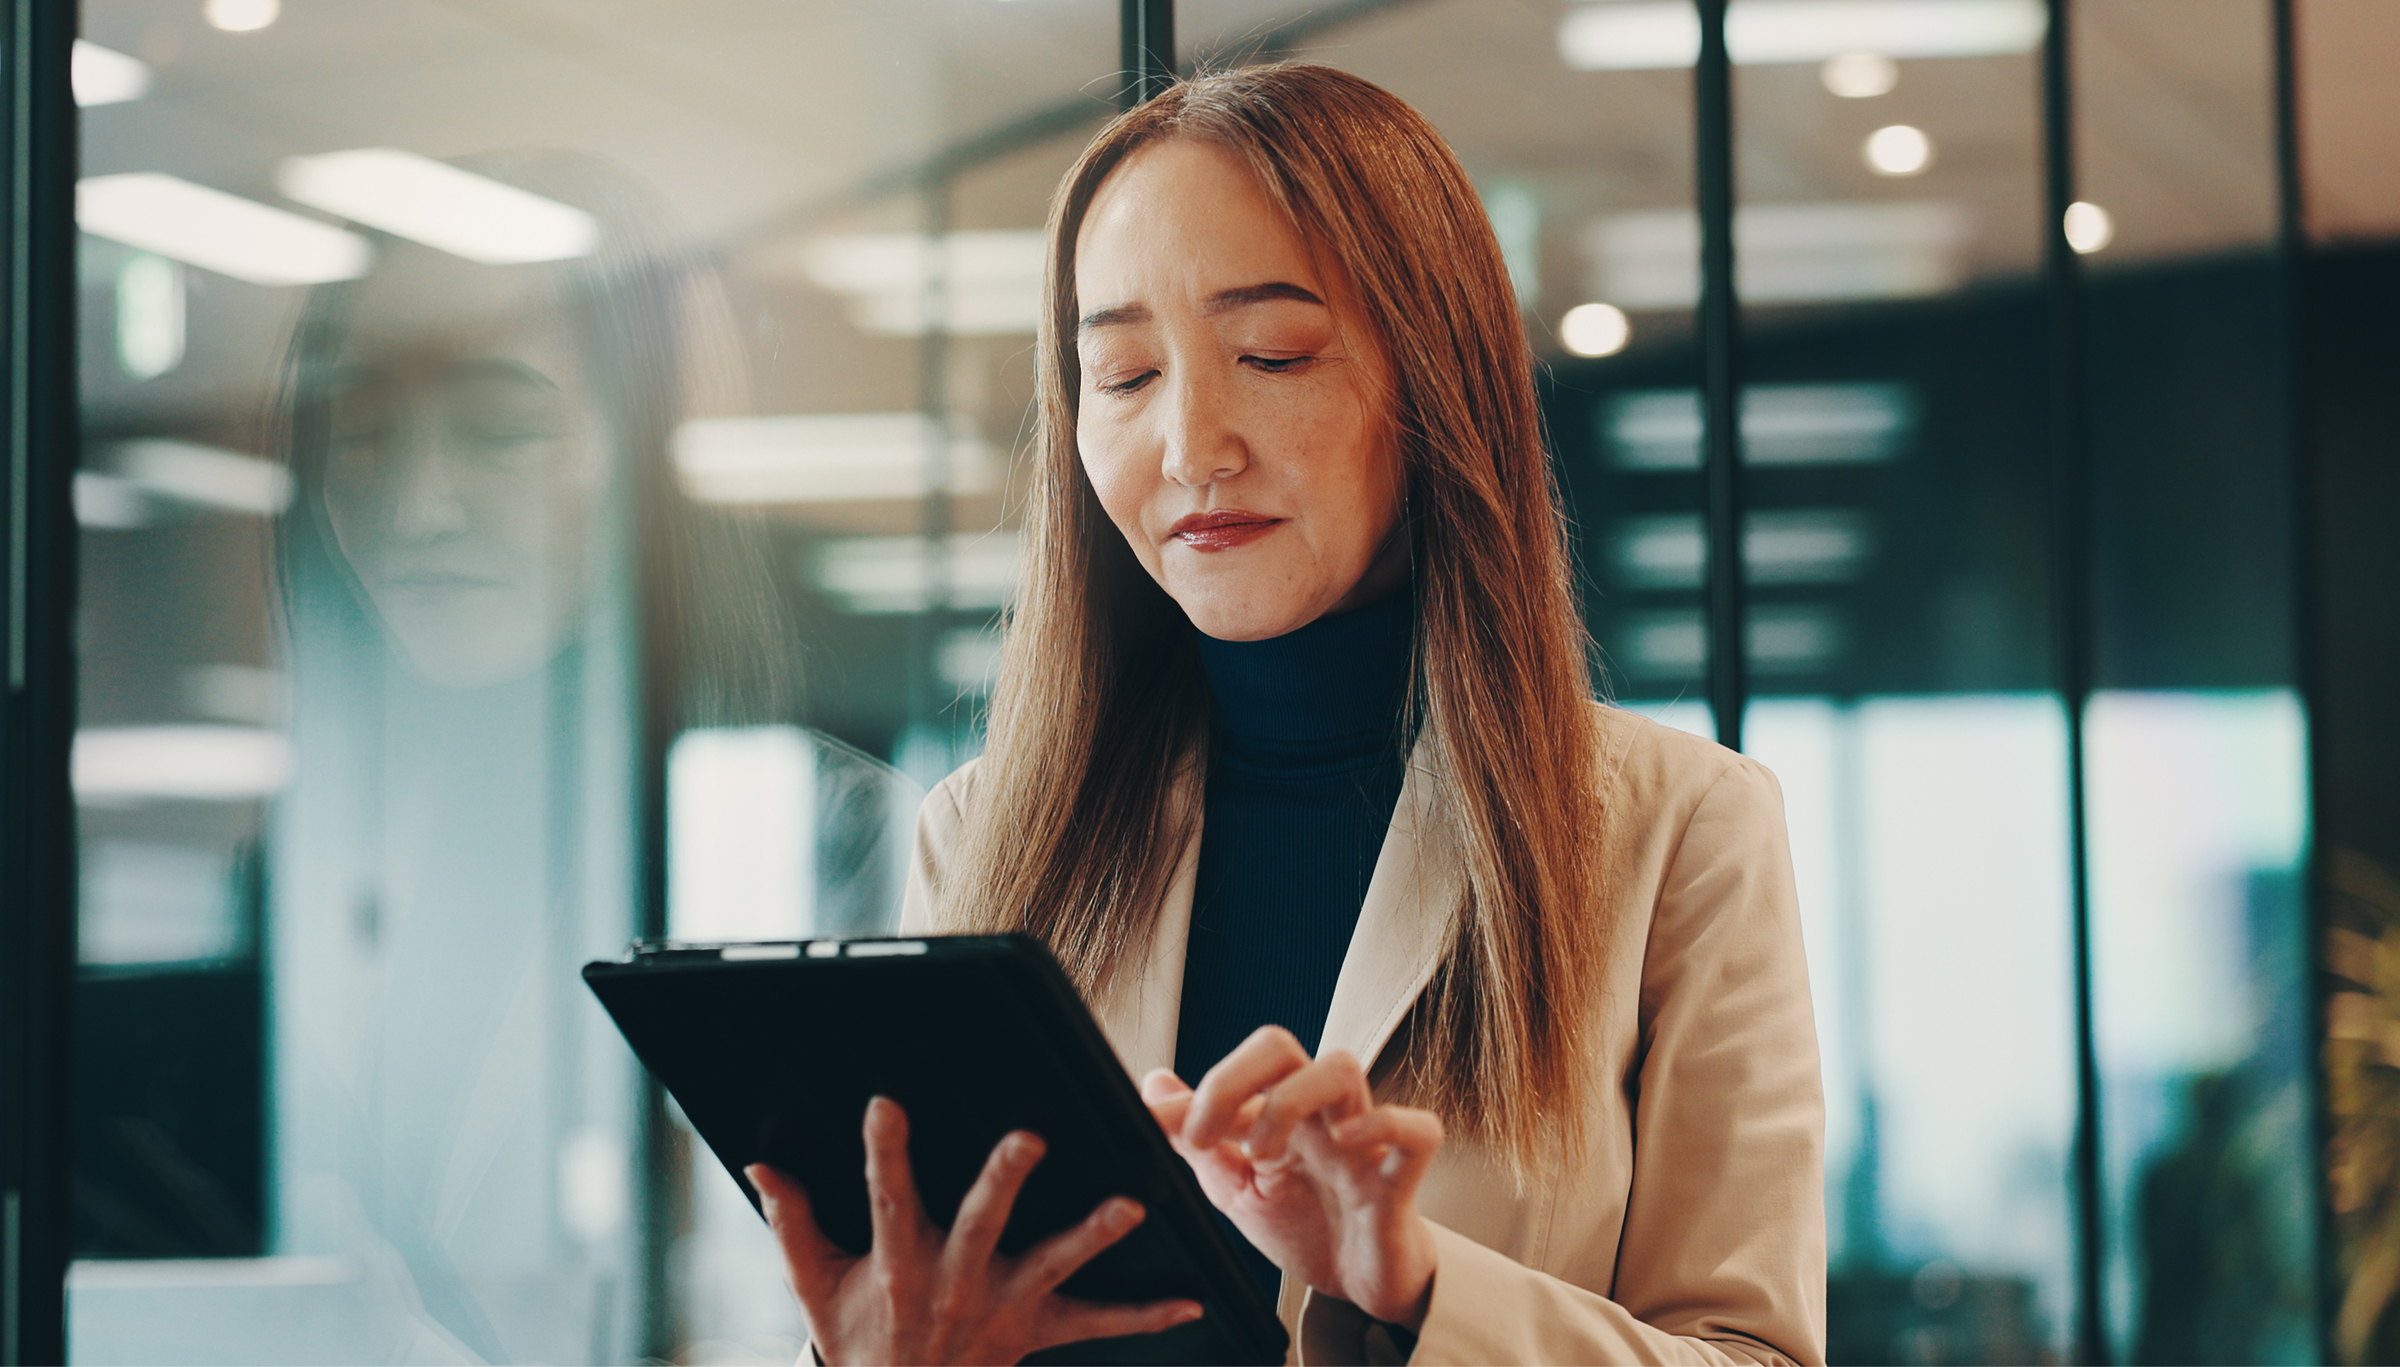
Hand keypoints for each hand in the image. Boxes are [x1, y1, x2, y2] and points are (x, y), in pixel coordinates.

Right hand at [749, 1096, 1202, 1364]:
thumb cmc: (857, 1338)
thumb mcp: (813, 1286)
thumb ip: (791, 1221)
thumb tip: (761, 1164)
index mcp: (900, 1261)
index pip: (888, 1196)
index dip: (885, 1151)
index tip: (886, 1103)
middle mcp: (956, 1280)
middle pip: (982, 1222)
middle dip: (1005, 1180)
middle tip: (1029, 1138)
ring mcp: (1004, 1306)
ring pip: (1054, 1265)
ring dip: (1094, 1234)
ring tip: (1132, 1206)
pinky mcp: (1038, 1328)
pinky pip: (1099, 1324)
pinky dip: (1146, 1316)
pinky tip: (1191, 1298)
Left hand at [1141, 1027, 1442, 1329]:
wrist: (1360, 1285)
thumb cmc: (1308, 1227)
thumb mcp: (1238, 1188)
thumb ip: (1198, 1141)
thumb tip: (1154, 1086)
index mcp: (1275, 1114)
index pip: (1231, 1073)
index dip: (1189, 1096)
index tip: (1154, 1126)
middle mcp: (1316, 1115)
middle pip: (1279, 1046)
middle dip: (1232, 1078)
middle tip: (1206, 1136)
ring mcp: (1361, 1140)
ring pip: (1340, 1068)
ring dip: (1289, 1100)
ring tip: (1264, 1152)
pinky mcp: (1400, 1177)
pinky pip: (1416, 1130)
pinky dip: (1384, 1124)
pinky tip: (1347, 1142)